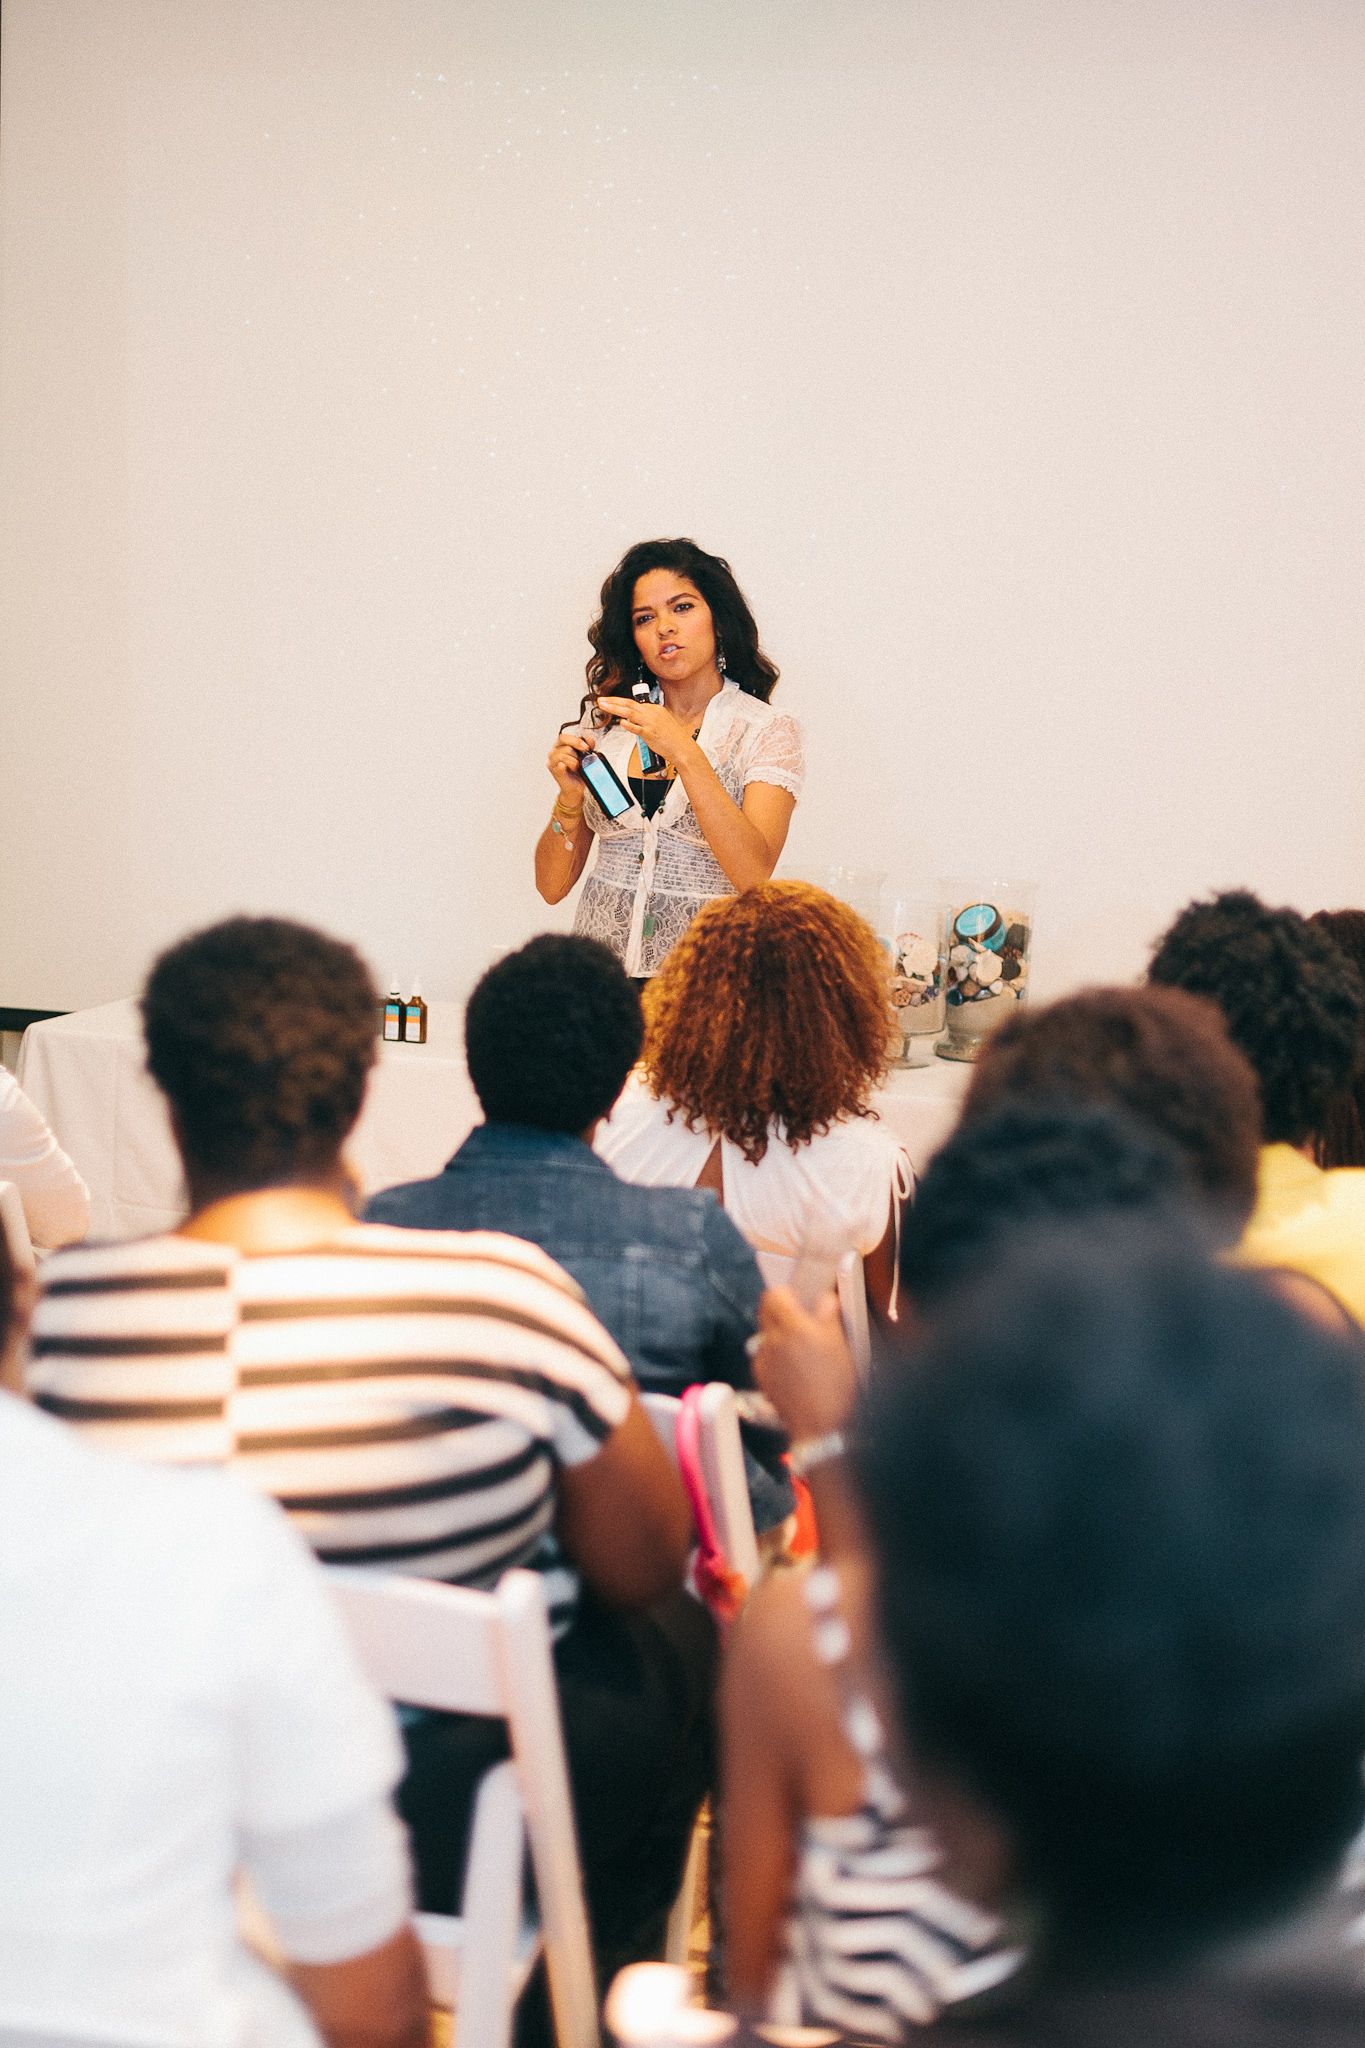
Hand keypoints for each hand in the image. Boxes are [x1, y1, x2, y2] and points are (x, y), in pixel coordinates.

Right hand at [547, 731, 591, 802]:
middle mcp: (554, 753)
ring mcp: (553, 762)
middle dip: (576, 749)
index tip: (586, 746)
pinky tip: (571, 768)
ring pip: (563, 754)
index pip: (563, 737)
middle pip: (563, 744)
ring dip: (574, 760)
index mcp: (560, 746)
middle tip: (583, 756)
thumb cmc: (578, 772)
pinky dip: (567, 766)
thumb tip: (589, 739)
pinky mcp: (555, 771)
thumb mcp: (585, 756)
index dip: (575, 740)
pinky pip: (560, 765)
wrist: (576, 788)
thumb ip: (587, 746)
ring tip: (577, 767)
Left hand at [594, 695, 702, 766]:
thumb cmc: (673, 738)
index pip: (632, 703)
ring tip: (603, 706)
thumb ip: (646, 719)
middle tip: (600, 700)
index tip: (608, 701)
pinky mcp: (651, 734)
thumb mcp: (660, 722)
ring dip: (615, 708)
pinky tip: (621, 722)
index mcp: (654, 709)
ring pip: (630, 713)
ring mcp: (651, 723)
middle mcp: (652, 713)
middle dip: (613, 701)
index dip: (618, 701)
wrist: (683, 747)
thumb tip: (631, 719)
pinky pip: (638, 728)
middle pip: (629, 704)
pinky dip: (629, 725)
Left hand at [751, 1285, 857, 1441]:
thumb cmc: (835, 1385)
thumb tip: (826, 1298)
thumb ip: (829, 1315)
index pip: (774, 1295)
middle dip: (780, 1312)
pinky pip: (764, 1356)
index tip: (799, 1298)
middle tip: (801, 1320)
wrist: (820, 1425)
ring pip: (765, 1334)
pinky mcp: (761, 1377)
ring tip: (801, 1348)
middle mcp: (772, 1340)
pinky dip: (776, 1356)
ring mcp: (764, 1360)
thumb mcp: (840, 1344)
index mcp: (792, 1327)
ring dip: (779, 1335)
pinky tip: (794, 1368)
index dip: (786, 1293)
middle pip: (765, 1312)